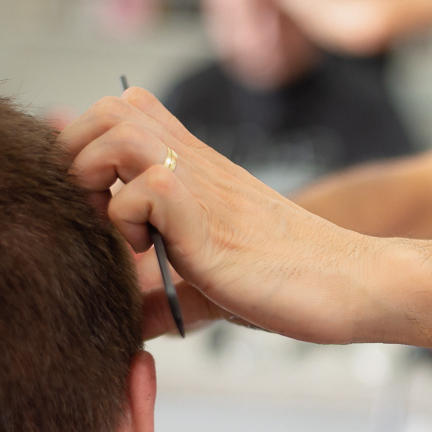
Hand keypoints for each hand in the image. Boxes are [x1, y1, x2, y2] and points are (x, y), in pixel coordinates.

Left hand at [60, 88, 389, 342]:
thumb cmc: (293, 284)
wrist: (355, 284)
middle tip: (93, 213)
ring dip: (97, 179)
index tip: (92, 199)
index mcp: (195, 170)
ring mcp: (204, 191)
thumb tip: (125, 324)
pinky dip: (128, 219)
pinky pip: (148, 188)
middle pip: (108, 107)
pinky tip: (147, 253)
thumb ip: (165, 291)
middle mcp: (196, 167)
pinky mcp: (212, 225)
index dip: (87, 140)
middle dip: (77, 155)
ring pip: (118, 133)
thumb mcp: (213, 283)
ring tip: (117, 229)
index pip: (123, 109)